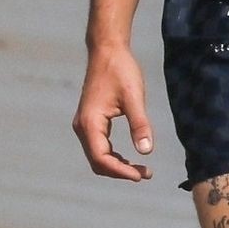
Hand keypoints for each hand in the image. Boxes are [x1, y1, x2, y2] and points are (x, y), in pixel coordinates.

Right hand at [73, 45, 153, 180]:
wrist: (107, 51)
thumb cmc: (121, 71)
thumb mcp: (134, 97)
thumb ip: (140, 124)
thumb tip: (146, 151)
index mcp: (90, 122)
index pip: (101, 158)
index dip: (120, 171)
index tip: (140, 176)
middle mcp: (82, 127)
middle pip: (98, 161)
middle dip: (120, 171)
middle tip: (146, 174)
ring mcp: (84, 125)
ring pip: (97, 156)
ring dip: (117, 166)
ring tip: (141, 170)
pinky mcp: (90, 122)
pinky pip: (99, 147)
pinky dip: (113, 156)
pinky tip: (130, 158)